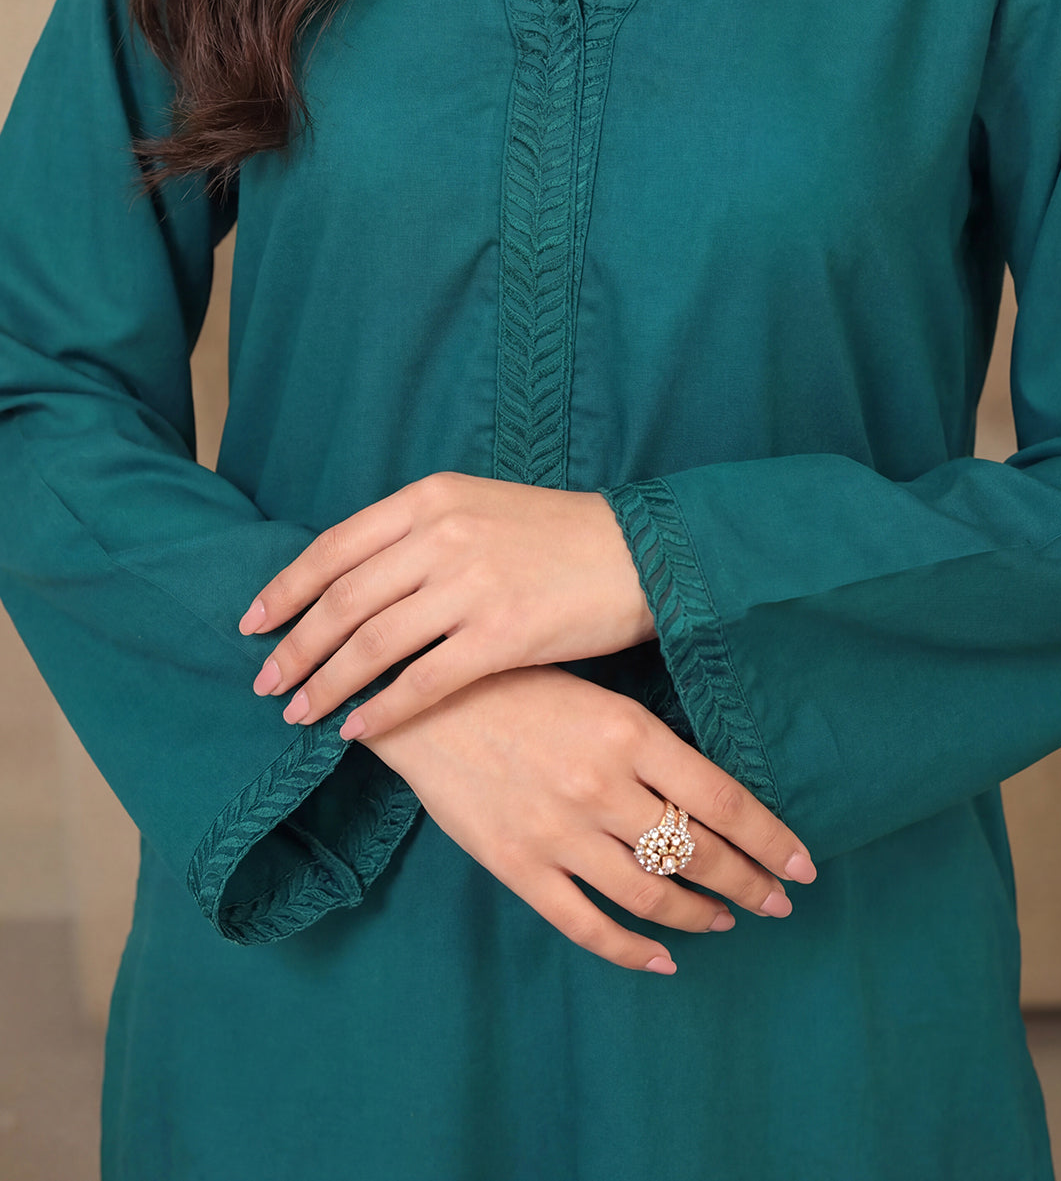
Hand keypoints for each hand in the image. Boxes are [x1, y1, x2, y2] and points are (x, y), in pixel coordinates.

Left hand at [239, 470, 655, 735]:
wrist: (638, 553)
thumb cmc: (556, 537)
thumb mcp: (478, 508)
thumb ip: (416, 534)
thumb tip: (348, 580)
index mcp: (430, 498)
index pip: (334, 547)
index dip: (285, 589)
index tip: (252, 623)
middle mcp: (442, 534)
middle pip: (343, 600)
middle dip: (295, 647)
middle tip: (265, 682)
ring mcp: (471, 584)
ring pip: (372, 644)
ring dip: (326, 684)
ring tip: (298, 713)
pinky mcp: (501, 634)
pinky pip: (422, 681)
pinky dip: (381, 709)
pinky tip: (358, 730)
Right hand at [360, 662, 817, 973]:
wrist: (420, 700)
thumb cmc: (512, 682)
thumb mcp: (595, 693)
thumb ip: (648, 743)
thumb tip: (710, 793)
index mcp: (629, 733)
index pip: (725, 801)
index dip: (771, 840)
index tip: (803, 866)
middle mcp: (603, 787)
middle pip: (698, 852)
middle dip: (748, 882)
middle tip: (777, 900)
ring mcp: (560, 833)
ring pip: (652, 896)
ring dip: (700, 915)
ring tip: (727, 920)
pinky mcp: (519, 866)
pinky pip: (588, 925)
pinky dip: (633, 950)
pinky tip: (662, 958)